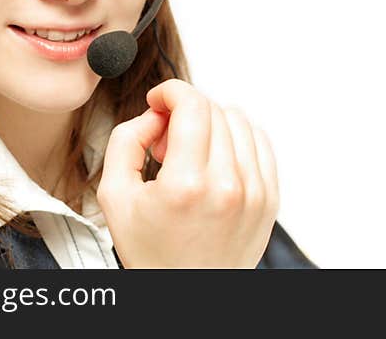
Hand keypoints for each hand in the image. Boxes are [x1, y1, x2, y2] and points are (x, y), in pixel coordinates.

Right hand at [96, 78, 279, 267]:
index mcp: (186, 185)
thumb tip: (155, 114)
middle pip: (213, 110)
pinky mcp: (270, 198)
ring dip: (211, 123)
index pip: (192, 105)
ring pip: (238, 120)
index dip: (171, 91)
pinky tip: (215, 156)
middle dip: (184, 112)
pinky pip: (259, 141)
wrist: (188, 295)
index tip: (159, 100)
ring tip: (191, 152)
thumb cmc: (153, 252)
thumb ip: (127, 141)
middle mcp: (227, 186)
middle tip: (167, 139)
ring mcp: (255, 192)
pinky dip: (236, 137)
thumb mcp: (115, 196)